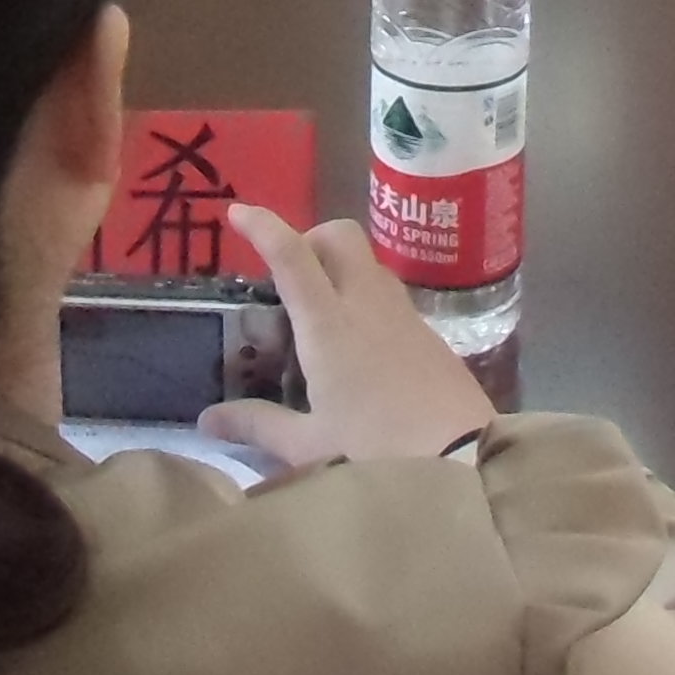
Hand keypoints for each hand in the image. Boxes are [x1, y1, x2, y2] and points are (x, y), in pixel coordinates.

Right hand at [198, 206, 497, 476]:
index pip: (292, 256)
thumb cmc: (376, 451)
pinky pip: (391, 298)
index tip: (238, 212)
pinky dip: (366, 302)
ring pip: (369, 264)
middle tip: (288, 279)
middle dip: (310, 239)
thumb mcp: (309, 447)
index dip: (263, 226)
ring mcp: (405, 317)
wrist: (464, 462)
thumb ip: (259, 426)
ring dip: (339, 271)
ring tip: (320, 319)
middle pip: (340, 237)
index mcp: (329, 325)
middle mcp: (368, 305)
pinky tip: (360, 350)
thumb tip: (210, 420)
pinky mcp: (431, 336)